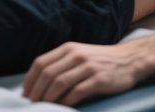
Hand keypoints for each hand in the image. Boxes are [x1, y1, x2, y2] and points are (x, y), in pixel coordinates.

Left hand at [23, 40, 148, 105]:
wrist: (128, 60)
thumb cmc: (100, 60)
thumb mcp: (79, 55)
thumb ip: (62, 63)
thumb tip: (39, 82)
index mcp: (68, 48)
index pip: (41, 62)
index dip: (30, 79)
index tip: (25, 92)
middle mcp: (76, 55)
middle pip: (48, 73)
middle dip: (36, 91)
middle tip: (32, 103)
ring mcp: (87, 67)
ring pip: (60, 83)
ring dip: (48, 97)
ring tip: (43, 106)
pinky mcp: (98, 79)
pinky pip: (77, 92)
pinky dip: (66, 101)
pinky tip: (62, 107)